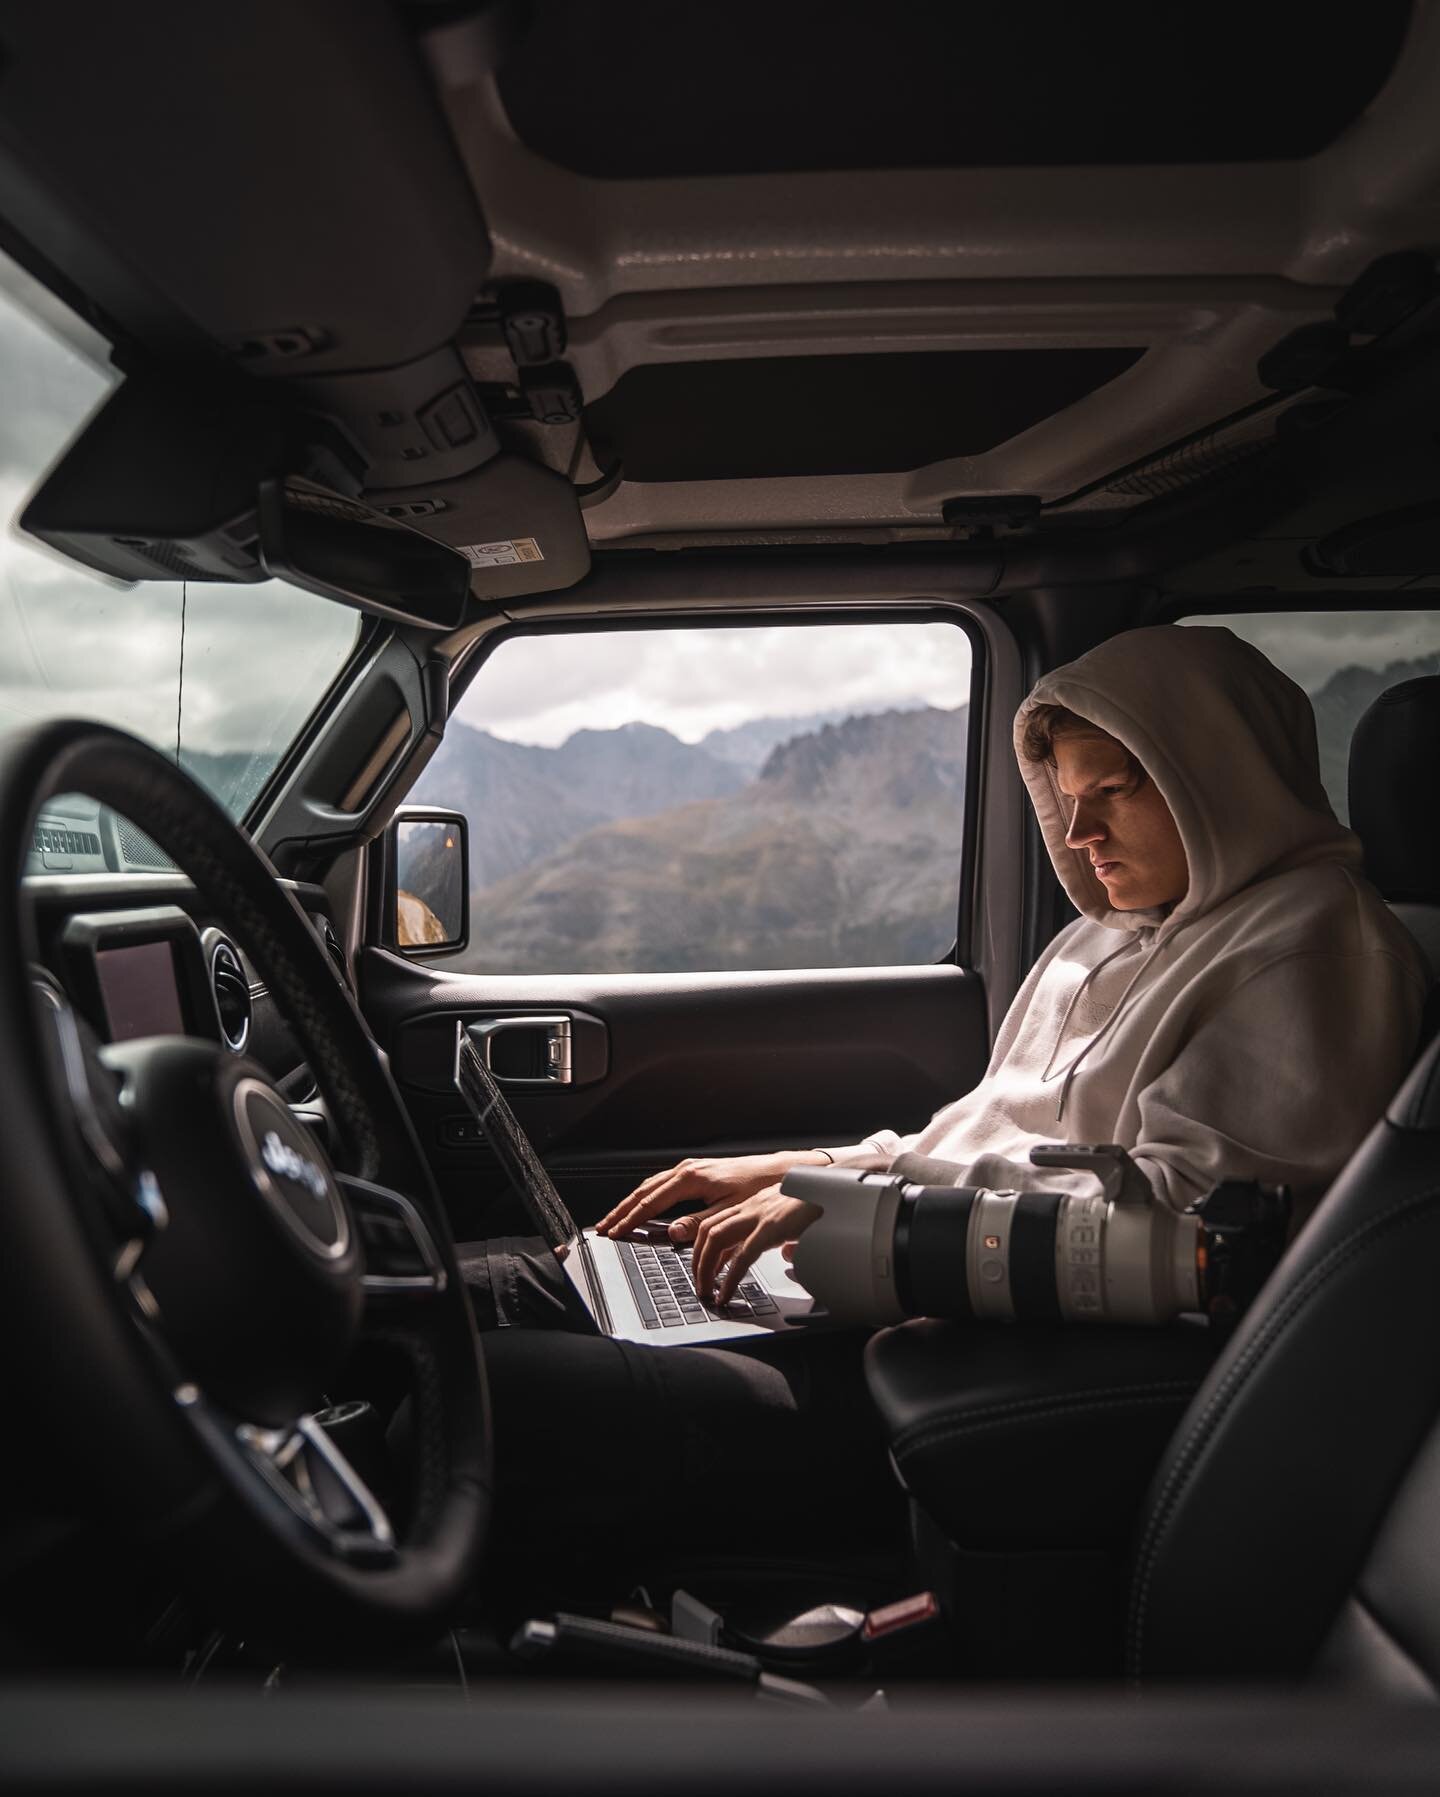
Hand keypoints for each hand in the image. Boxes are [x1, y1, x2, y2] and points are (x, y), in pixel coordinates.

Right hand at [595, 1150, 828, 1239]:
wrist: (779, 1171)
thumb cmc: (759, 1188)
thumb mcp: (730, 1211)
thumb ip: (699, 1224)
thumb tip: (671, 1233)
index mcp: (691, 1178)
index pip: (650, 1201)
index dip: (629, 1219)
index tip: (614, 1232)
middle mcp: (687, 1170)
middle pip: (644, 1191)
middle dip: (622, 1210)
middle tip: (604, 1227)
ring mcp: (691, 1169)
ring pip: (651, 1186)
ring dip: (632, 1203)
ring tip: (617, 1219)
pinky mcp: (697, 1172)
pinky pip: (663, 1184)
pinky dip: (647, 1197)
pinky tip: (644, 1207)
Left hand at [690, 1186, 821, 1305]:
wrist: (842, 1186)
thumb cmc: (824, 1200)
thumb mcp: (800, 1220)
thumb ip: (788, 1236)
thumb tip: (786, 1254)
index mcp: (757, 1203)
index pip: (718, 1222)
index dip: (704, 1247)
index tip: (704, 1268)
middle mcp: (753, 1205)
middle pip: (709, 1229)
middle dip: (697, 1259)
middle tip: (699, 1284)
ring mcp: (761, 1214)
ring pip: (716, 1238)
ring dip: (705, 1268)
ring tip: (707, 1291)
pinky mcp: (773, 1227)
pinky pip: (742, 1255)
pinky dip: (730, 1278)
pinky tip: (727, 1293)